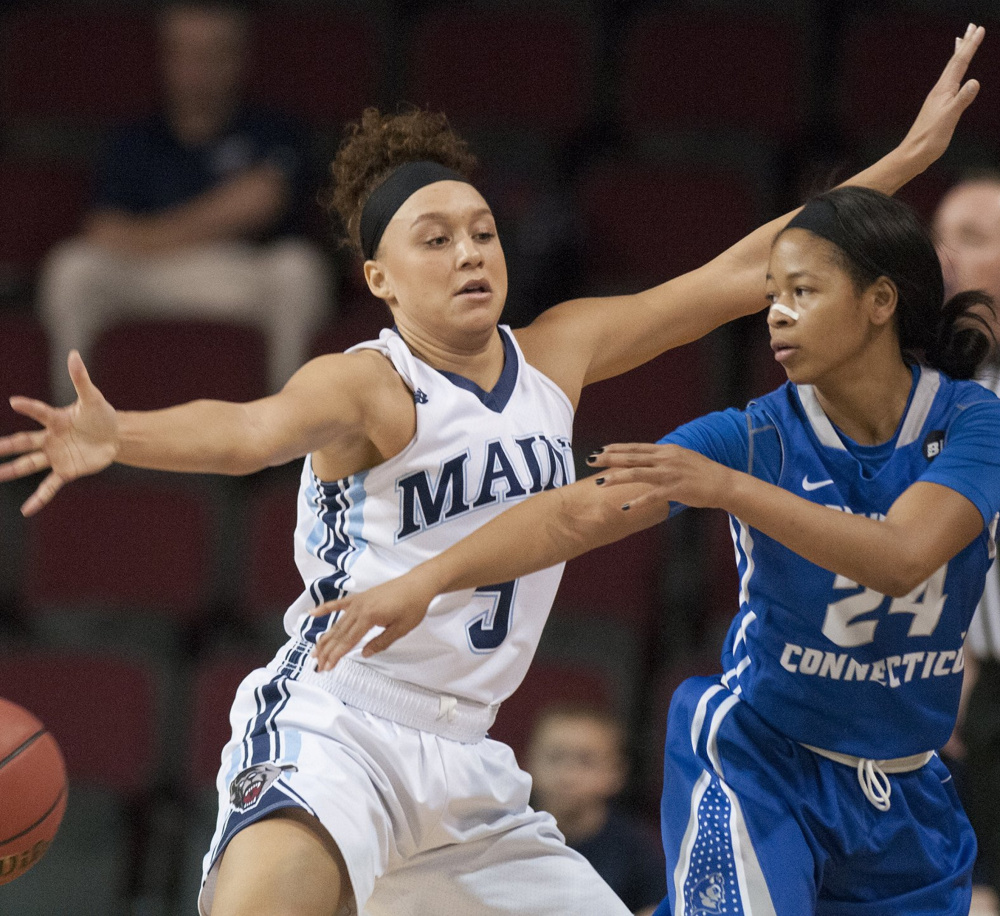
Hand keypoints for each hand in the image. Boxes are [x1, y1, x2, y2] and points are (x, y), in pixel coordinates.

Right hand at [0, 351, 118, 514]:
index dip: (30, 407)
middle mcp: (50, 439)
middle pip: (25, 443)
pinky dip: (39, 498)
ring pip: (30, 464)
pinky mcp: (66, 471)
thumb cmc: (101, 414)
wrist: (114, 436)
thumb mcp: (93, 397)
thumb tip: (73, 354)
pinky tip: (26, 511)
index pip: (41, 412)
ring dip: (13, 471)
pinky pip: (49, 486)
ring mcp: (56, 456)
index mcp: (56, 419)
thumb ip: (81, 378)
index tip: (15, 402)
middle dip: (7, 446)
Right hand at [311, 569, 437, 671]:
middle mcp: (359, 608)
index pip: (348, 641)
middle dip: (327, 651)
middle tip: (317, 665)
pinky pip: (338, 603)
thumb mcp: (401, 629)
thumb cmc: (413, 605)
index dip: (336, 655)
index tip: (327, 667)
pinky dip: (325, 608)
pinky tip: (312, 613)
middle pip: (339, 634)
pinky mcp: (360, 597)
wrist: (418, 583)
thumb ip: (381, 642)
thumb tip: (364, 654)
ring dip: (325, 637)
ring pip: (337, 623)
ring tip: (314, 650)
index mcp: (369, 617)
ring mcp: (358, 601)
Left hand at [588, 442, 731, 512]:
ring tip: (600, 483)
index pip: (635, 447)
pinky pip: (652, 496)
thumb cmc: (701, 472)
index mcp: (665, 450)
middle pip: (632, 457)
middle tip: (590, 460)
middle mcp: (665, 459)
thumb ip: (662, 458)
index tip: (599, 450)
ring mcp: (670, 473)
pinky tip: (625, 506)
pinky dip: (638, 500)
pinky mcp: (676, 489)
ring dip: (617, 478)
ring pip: (638, 473)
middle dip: (609, 458)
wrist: (723, 482)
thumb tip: (645, 459)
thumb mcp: (680, 457)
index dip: (616, 448)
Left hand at [899, 23, 983, 169]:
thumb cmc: (930, 139)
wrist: (912, 155)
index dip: (970, 45)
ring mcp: (938, 99)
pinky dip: (955, 72)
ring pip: (952, 71)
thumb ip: (962, 99)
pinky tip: (956, 77)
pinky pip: (950, 82)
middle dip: (965, 44)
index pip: (960, 62)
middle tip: (973, 27)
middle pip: (954, 62)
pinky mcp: (938, 108)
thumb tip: (975, 81)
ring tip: (963, 42)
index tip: (979, 30)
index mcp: (943, 90)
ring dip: (959, 55)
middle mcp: (940, 91)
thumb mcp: (949, 118)